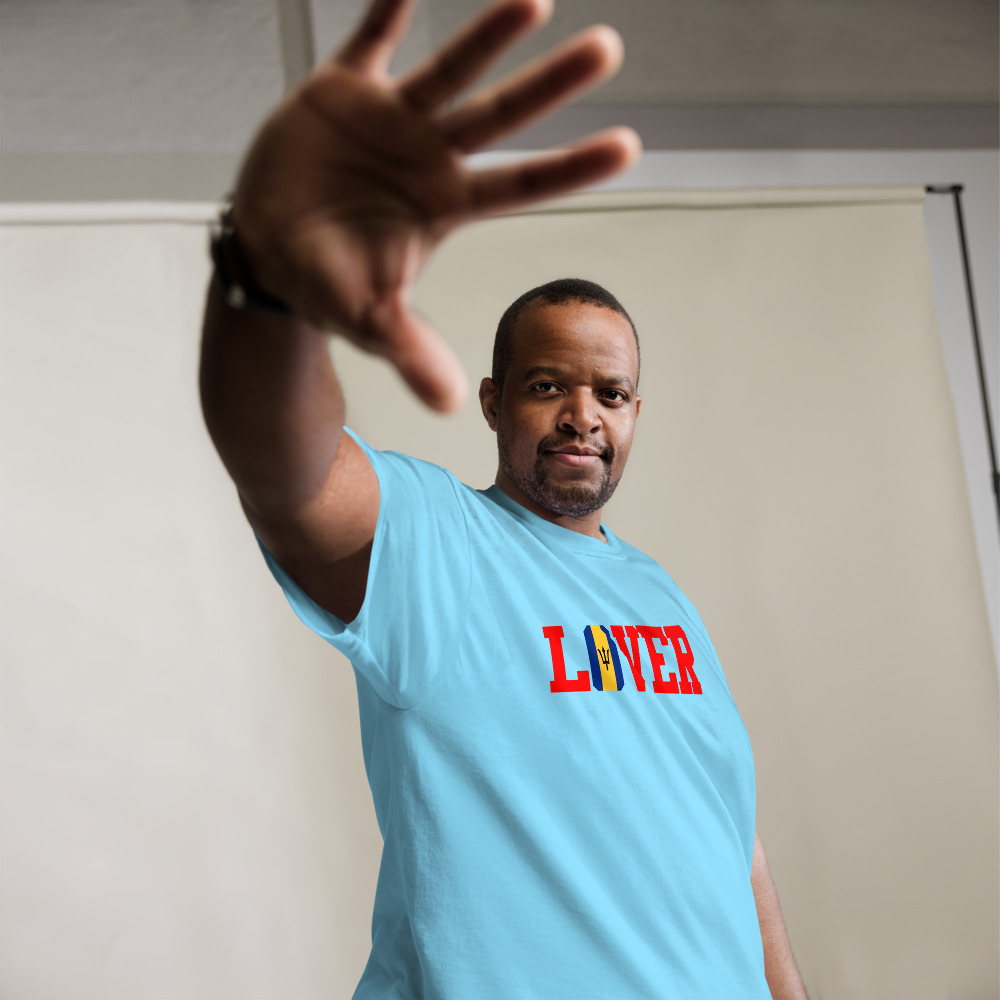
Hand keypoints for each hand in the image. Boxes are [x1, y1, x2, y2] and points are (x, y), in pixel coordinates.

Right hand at [232, 0, 639, 410]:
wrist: (268, 249)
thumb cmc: (326, 283)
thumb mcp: (369, 320)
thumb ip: (411, 350)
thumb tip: (450, 403)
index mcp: (445, 206)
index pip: (521, 186)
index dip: (571, 168)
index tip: (629, 148)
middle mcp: (429, 156)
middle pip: (501, 116)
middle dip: (550, 85)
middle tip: (608, 50)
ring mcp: (389, 120)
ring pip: (449, 69)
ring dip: (488, 35)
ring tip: (535, 0)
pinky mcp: (341, 91)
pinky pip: (369, 39)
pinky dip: (388, 8)